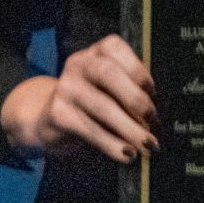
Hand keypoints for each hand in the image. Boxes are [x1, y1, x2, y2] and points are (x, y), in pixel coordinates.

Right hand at [0, 35, 157, 162]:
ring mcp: (65, 88)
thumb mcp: (107, 89)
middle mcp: (78, 65)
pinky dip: (112, 144)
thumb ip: (128, 91)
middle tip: (153, 119)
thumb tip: (156, 112)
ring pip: (102, 106)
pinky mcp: (58, 114)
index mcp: (95, 53)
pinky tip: (126, 154)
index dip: (136, 67)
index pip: (114, 48)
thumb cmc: (90, 103)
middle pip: (107, 73)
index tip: (152, 90)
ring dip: (129, 128)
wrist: (47, 120)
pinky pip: (90, 130)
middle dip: (135, 98)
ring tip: (147, 144)